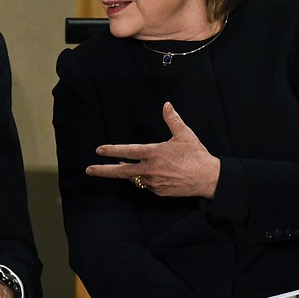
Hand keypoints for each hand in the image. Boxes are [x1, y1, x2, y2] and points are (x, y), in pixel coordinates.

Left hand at [86, 102, 220, 198]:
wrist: (210, 178)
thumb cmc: (197, 155)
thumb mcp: (184, 134)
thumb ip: (172, 120)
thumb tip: (166, 105)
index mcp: (154, 153)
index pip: (127, 151)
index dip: (111, 151)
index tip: (99, 150)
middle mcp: (150, 169)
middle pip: (121, 172)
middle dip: (103, 171)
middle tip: (89, 170)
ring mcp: (154, 182)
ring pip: (135, 178)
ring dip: (128, 174)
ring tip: (120, 168)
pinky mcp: (160, 192)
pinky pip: (148, 185)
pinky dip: (146, 179)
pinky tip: (151, 175)